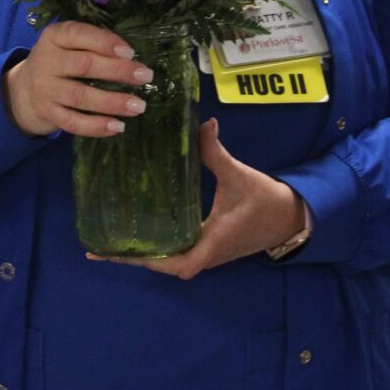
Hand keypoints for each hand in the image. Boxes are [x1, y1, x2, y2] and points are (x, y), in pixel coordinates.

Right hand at [3, 20, 152, 137]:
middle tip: (145, 76)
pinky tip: (118, 126)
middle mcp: (46, 61)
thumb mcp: (67, 44)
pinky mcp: (47, 114)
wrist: (22, 91)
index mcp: (54, 37)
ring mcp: (45, 89)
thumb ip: (93, 44)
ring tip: (138, 106)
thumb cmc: (59, 61)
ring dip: (112, 102)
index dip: (104, 42)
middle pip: (83, 65)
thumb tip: (131, 57)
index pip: (78, 34)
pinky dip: (96, 126)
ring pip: (80, 96)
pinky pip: (73, 122)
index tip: (131, 52)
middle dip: (117, 70)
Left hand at [88, 118, 306, 279]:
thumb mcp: (239, 175)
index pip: (174, 263)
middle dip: (131, 258)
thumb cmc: (264, 199)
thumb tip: (204, 124)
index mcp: (210, 243)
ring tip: (110, 243)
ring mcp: (206, 253)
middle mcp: (205, 254)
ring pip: (168, 261)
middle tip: (99, 247)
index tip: (113, 254)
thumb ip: (217, 153)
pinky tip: (139, 235)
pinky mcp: (207, 246)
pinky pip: (176, 253)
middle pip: (162, 265)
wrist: (290, 217)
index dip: (142, 261)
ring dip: (142, 255)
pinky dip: (156, 248)